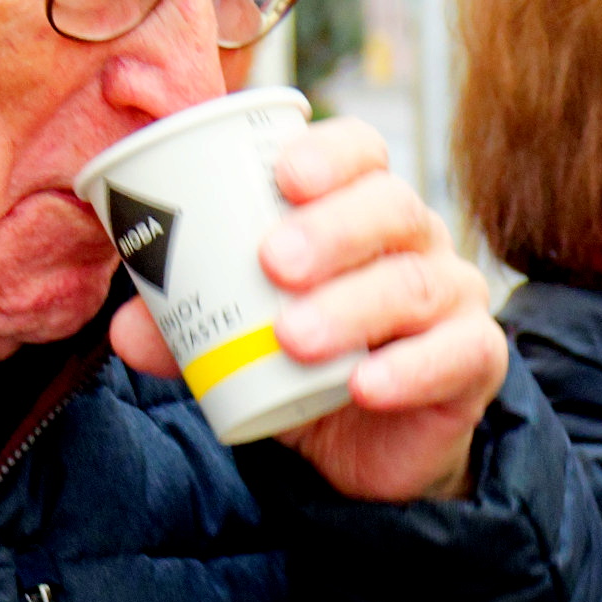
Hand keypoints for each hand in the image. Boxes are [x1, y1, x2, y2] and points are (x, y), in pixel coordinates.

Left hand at [114, 114, 500, 503]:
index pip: (361, 152)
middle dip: (331, 229)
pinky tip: (365, 385)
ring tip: (293, 336)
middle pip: (390, 207)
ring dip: (352, 305)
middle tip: (272, 261)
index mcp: (358, 208)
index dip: (328, 154)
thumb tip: (127, 327)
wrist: (364, 450)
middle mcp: (414, 239)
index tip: (281, 175)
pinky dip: (410, 368)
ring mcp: (452, 296)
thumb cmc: (301, 365)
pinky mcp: (474, 360)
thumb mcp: (236, 340)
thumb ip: (184, 328)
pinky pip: (456, 353)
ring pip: (414, 282)